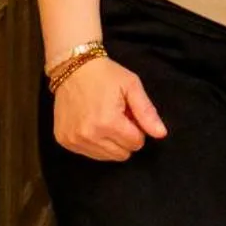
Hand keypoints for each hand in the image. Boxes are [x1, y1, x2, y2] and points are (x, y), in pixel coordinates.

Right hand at [52, 56, 167, 161]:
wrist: (73, 68)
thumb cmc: (105, 75)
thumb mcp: (131, 86)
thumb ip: (147, 112)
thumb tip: (161, 134)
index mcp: (108, 122)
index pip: (136, 143)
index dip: (137, 129)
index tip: (129, 114)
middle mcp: (89, 135)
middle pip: (121, 154)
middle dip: (125, 138)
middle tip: (118, 117)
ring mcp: (74, 140)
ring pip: (105, 157)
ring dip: (110, 143)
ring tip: (105, 120)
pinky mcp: (64, 141)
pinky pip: (88, 154)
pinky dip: (94, 143)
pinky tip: (91, 124)